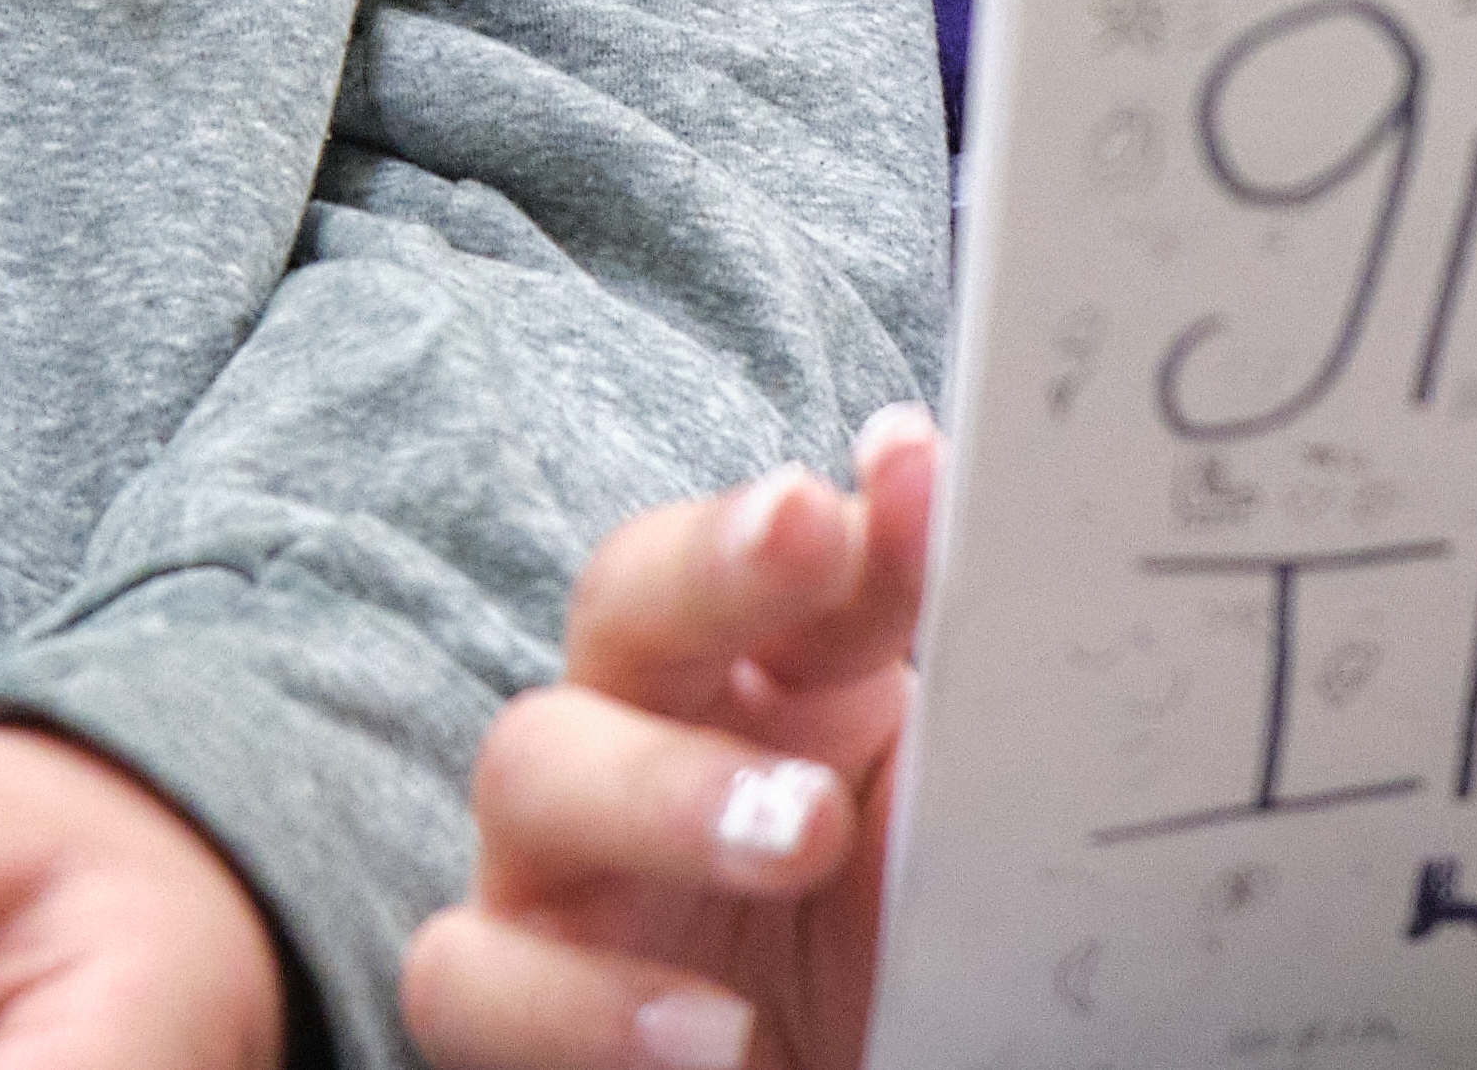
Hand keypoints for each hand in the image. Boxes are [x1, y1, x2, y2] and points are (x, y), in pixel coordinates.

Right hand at [401, 407, 935, 1069]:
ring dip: (658, 791)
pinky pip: (471, 974)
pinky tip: (711, 1038)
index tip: (909, 464)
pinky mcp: (512, 998)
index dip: (838, 515)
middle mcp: (647, 736)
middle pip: (623, 603)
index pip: (769, 554)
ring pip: (529, 764)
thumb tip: (1005, 551)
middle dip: (712, 575)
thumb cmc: (921, 955)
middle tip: (818, 561)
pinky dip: (579, 1005)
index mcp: (770, 678)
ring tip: (799, 842)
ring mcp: (562, 864)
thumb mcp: (965, 821)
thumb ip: (978, 700)